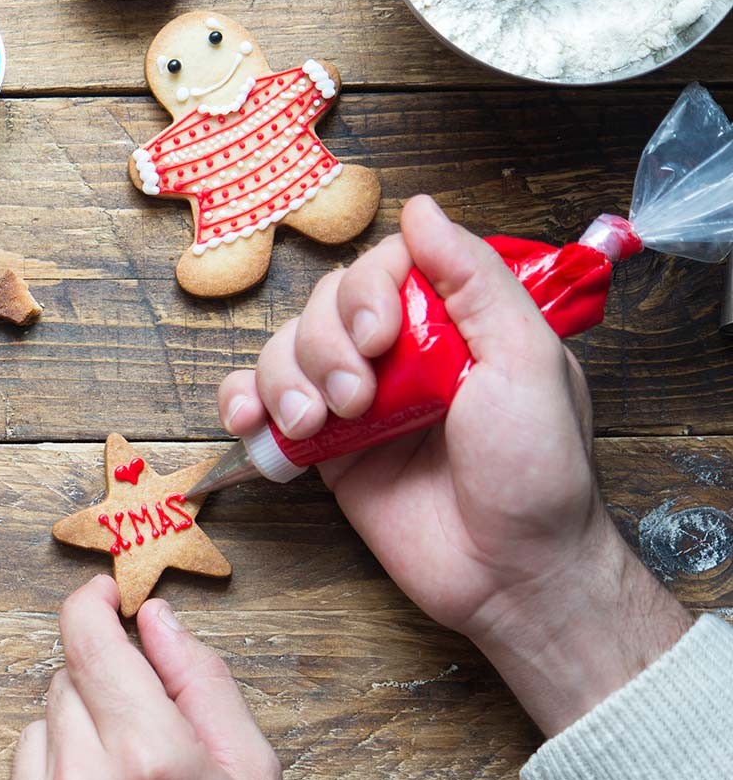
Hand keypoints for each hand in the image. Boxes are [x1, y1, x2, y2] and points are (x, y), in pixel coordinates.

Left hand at [0, 578, 287, 779]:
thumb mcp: (252, 778)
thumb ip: (203, 682)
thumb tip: (157, 616)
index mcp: (149, 756)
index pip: (89, 640)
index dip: (92, 605)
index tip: (101, 596)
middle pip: (64, 682)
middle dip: (101, 691)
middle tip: (142, 738)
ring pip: (35, 730)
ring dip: (70, 743)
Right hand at [219, 195, 690, 733]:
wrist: (510, 571)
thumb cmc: (537, 473)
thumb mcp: (528, 358)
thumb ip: (474, 279)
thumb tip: (422, 208)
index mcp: (453, 323)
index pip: (384, 266)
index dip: (365, 290)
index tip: (381, 335)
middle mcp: (400, 354)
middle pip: (324, 307)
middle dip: (325, 345)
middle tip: (357, 397)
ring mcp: (357, 403)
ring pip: (284, 352)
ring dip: (286, 381)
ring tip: (319, 425)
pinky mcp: (324, 453)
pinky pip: (261, 408)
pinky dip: (243, 405)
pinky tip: (250, 423)